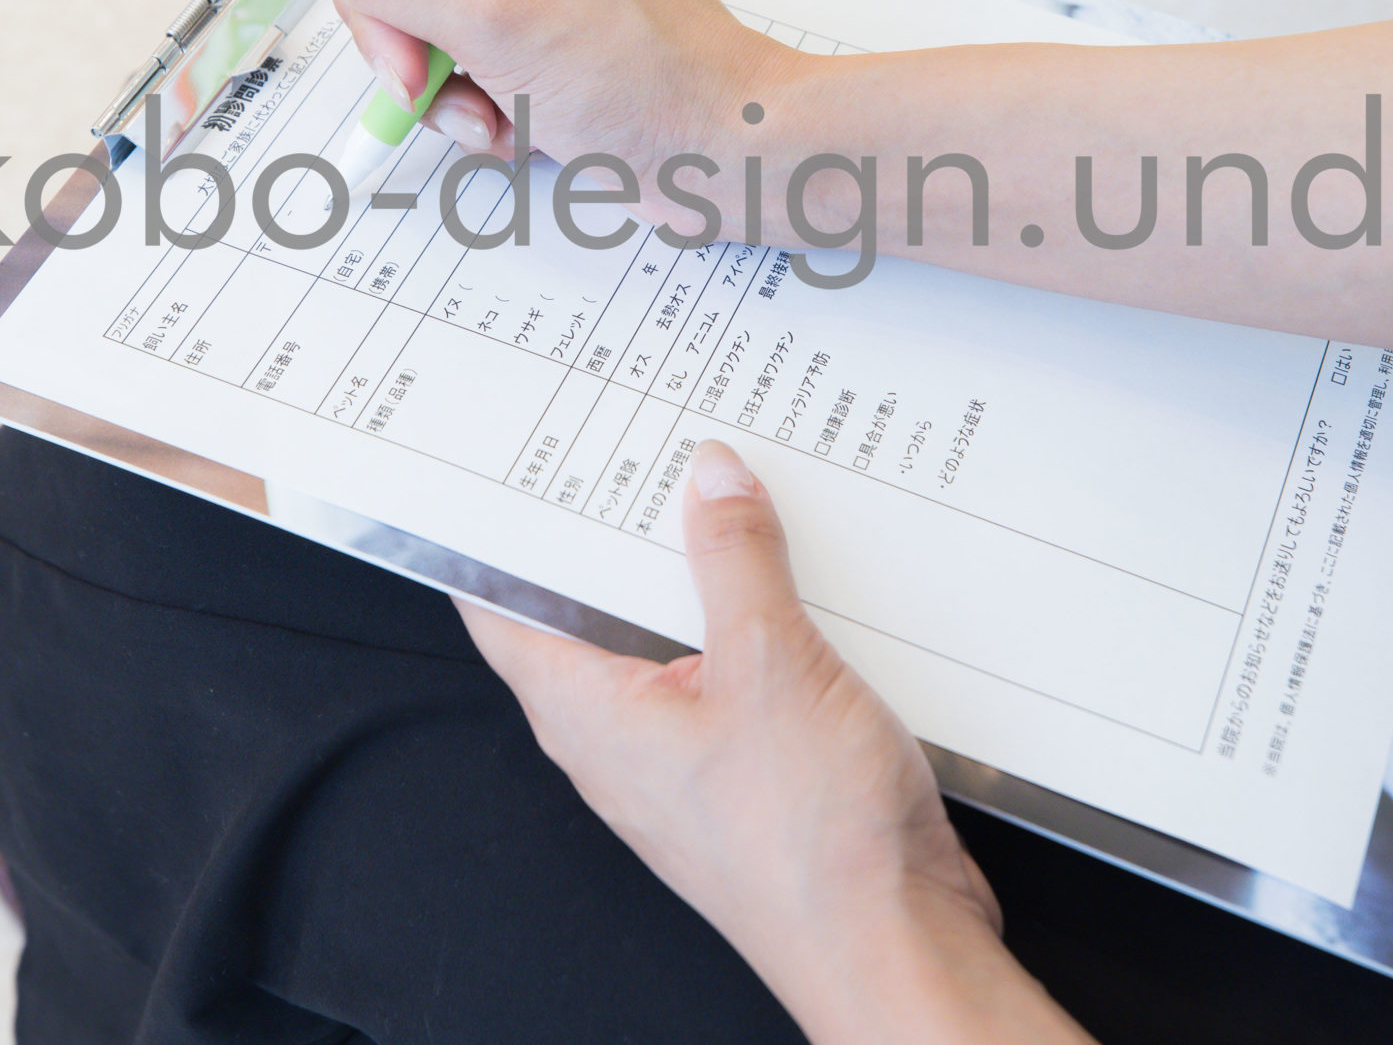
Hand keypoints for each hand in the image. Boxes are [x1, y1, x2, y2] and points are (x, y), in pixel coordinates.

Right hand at [296, 0, 795, 223]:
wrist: (728, 156)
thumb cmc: (646, 78)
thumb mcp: (498, 20)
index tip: (407, 62)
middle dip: (412, 47)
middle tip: (434, 94)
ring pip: (433, 32)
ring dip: (448, 91)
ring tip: (497, 118)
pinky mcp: (551, 47)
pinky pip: (475, 70)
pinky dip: (485, 111)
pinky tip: (522, 131)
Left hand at [459, 442, 1089, 1044]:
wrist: (894, 946)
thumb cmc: (812, 843)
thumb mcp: (770, 661)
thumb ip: (735, 558)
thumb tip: (709, 480)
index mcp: (586, 712)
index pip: (500, 603)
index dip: (498, 527)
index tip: (514, 460)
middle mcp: (617, 739)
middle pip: (589, 609)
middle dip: (613, 530)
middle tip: (639, 446)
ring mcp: (680, 760)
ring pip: (666, 640)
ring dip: (694, 573)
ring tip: (728, 491)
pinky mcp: (745, 773)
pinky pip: (727, 674)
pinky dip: (749, 620)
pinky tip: (796, 579)